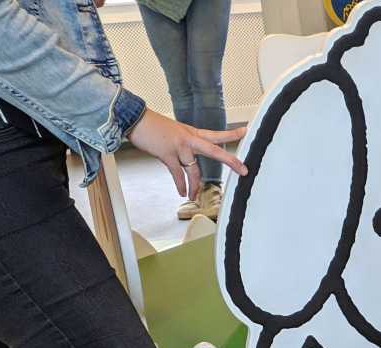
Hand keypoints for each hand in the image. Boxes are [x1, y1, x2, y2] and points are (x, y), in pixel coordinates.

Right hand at [127, 109, 247, 199]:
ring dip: (195, 186)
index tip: (245, 132)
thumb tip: (186, 159)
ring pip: (194, 170)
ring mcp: (179, 147)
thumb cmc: (152, 126)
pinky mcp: (167, 155)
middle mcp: (189, 139)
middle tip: (244, 170)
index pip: (215, 134)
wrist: (135, 119)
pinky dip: (180, 185)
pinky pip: (178, 174)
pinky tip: (182, 192)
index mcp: (192, 133)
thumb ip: (184, 144)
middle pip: (215, 151)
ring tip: (194, 196)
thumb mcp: (174, 131)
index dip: (231, 134)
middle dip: (230, 161)